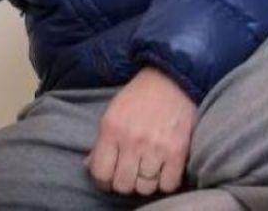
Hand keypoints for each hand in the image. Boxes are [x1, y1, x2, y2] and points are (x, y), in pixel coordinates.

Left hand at [84, 66, 195, 195]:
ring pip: (145, 188)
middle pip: (122, 184)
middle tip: (129, 173)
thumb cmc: (138, 96)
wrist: (171, 79)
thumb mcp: (112, 113)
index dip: (103, 180)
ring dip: (145, 182)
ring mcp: (156, 147)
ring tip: (146, 170)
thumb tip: (90, 166)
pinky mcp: (178, 151)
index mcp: (112, 129)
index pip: (101, 173)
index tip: (110, 176)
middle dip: (124, 182)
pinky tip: (162, 171)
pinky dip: (164, 182)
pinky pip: (168, 184)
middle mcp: (132, 140)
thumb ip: (101, 142)